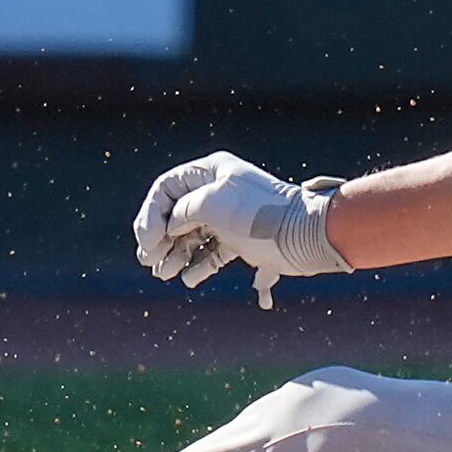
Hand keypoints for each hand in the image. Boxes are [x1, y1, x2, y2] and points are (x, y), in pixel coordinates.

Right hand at [131, 151, 348, 307]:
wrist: (303, 235)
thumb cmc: (259, 213)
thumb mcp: (210, 202)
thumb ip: (180, 211)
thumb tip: (170, 227)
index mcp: (211, 172)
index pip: (166, 189)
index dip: (150, 215)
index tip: (148, 242)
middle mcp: (218, 192)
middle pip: (175, 215)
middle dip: (159, 239)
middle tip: (150, 261)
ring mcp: (228, 217)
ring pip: (191, 237)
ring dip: (175, 255)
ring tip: (165, 273)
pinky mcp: (240, 240)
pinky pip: (212, 253)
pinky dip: (198, 266)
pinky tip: (189, 278)